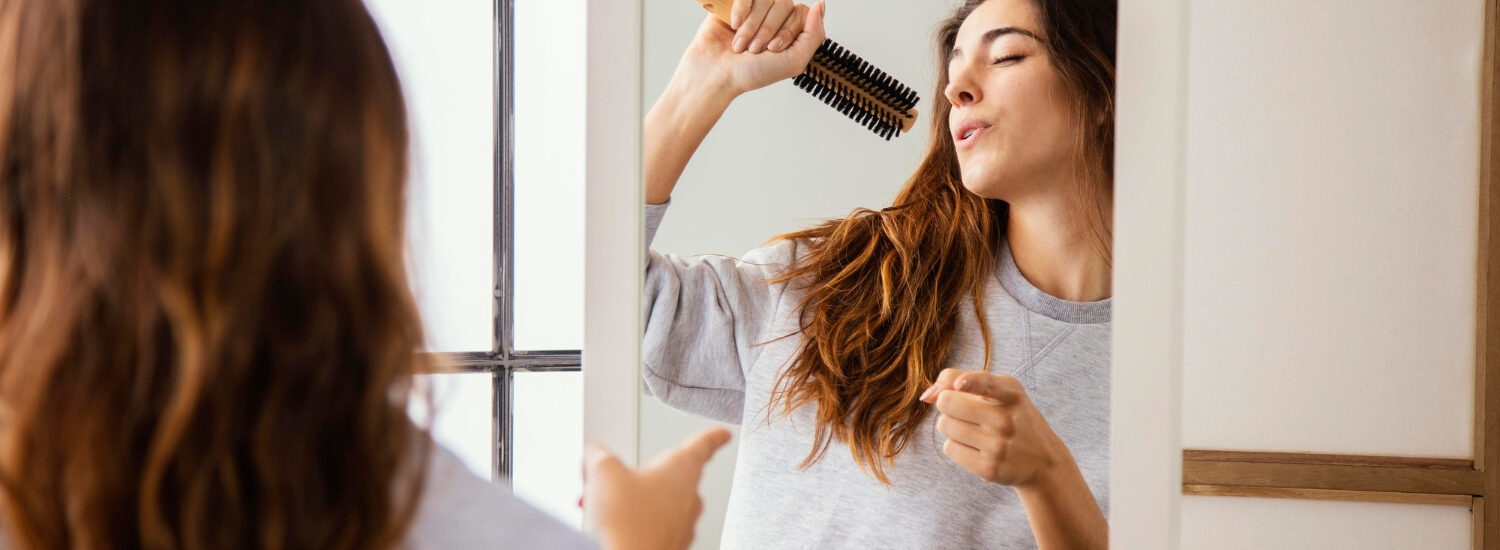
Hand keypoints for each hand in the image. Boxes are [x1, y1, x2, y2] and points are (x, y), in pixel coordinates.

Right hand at [582, 428, 732, 549]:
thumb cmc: (628, 521)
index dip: (712, 437)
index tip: (724, 434)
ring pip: (659, 506)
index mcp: (681, 470)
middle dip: (644, 478)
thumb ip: (599, 456)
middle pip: (671, 478)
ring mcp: (682, 527)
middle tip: (617, 481)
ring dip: (634, 504)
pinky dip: (633, 527)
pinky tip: (611, 530)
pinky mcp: (670, 547)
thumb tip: (595, 457)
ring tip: (605, 510)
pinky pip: (652, 530)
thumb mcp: (604, 472)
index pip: (702, 446)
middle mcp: (689, 499)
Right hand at [674, 0, 825, 97]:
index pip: (801, 12)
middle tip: (755, 50)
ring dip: (752, 25)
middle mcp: (773, 16)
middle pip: (784, 3)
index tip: (773, 49)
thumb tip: (821, 4)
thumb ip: (815, 34)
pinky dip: (740, 9)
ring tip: (741, 45)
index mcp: (790, 29)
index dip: (788, 30)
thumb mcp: (794, 62)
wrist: (714, 75)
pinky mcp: (733, 2)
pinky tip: (733, 25)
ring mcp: (753, 7)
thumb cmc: (750, 74)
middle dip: (768, 30)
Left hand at [919, 369, 1064, 487]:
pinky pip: (949, 448)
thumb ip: (959, 379)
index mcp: (1011, 394)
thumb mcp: (999, 390)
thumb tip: (926, 396)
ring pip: (944, 426)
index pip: (987, 384)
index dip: (970, 382)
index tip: (960, 385)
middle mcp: (1006, 419)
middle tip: (966, 412)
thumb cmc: (1011, 416)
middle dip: (948, 405)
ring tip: (975, 430)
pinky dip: (956, 446)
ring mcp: (998, 446)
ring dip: (952, 426)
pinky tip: (976, 448)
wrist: (1042, 460)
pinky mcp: (989, 468)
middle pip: (947, 403)